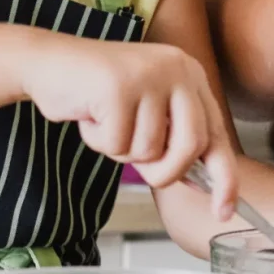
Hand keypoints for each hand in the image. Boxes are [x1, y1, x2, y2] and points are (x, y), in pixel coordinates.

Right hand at [19, 35, 237, 220]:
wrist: (49, 62)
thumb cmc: (100, 94)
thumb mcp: (149, 110)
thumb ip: (175, 136)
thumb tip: (204, 182)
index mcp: (190, 74)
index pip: (216, 133)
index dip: (224, 176)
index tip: (223, 210)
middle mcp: (177, 68)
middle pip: (191, 146)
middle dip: (165, 172)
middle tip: (140, 168)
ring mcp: (148, 74)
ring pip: (149, 150)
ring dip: (121, 150)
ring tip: (107, 121)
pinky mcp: (118, 86)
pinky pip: (117, 143)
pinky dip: (99, 141)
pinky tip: (91, 116)